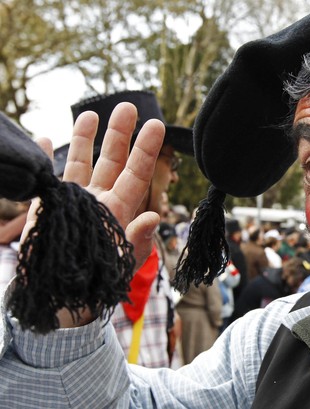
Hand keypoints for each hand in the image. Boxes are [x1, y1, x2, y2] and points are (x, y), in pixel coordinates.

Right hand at [29, 102, 165, 326]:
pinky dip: (45, 157)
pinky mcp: (50, 205)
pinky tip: (45, 137)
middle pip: (112, 160)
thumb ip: (139, 238)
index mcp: (121, 209)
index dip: (146, 149)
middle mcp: (100, 199)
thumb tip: (154, 216)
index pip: (137, 173)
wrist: (62, 296)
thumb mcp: (123, 261)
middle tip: (128, 106)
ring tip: (90, 113)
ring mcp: (75, 200)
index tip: (156, 125)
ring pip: (82, 162)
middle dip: (120, 133)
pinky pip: (49, 175)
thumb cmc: (100, 281)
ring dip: (85, 138)